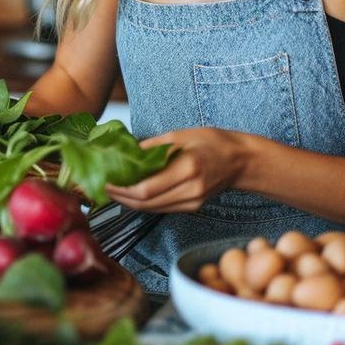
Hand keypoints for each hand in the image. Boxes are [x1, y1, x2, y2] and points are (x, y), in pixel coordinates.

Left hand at [104, 127, 253, 212]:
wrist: (240, 160)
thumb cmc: (212, 142)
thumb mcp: (179, 135)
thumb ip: (150, 147)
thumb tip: (123, 153)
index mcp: (187, 168)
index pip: (146, 189)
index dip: (121, 190)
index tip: (105, 182)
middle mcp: (191, 189)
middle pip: (146, 203)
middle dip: (121, 198)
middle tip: (104, 188)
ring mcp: (193, 202)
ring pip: (152, 209)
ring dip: (130, 202)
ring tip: (113, 191)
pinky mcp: (193, 207)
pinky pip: (162, 208)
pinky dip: (144, 203)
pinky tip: (133, 194)